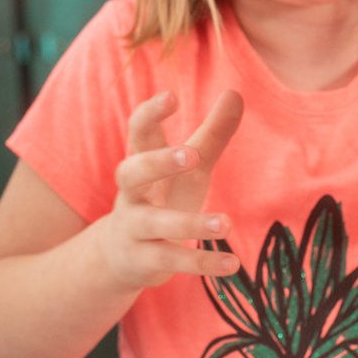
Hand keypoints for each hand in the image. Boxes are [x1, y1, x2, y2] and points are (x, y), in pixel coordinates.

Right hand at [98, 89, 243, 289]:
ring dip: (189, 222)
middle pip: (132, 172)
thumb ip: (212, 134)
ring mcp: (134, 228)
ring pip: (154, 223)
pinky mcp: (143, 260)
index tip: (171, 97)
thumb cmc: (161, 198)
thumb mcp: (189, 168)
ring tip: (226, 223)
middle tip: (191, 155)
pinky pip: (170, 260)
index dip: (151, 113)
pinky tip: (232, 264)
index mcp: (142, 162)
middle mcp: (131, 193)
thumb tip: (235, 93)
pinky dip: (202, 263)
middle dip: (158, 162)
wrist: (121, 257)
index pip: (138, 132)